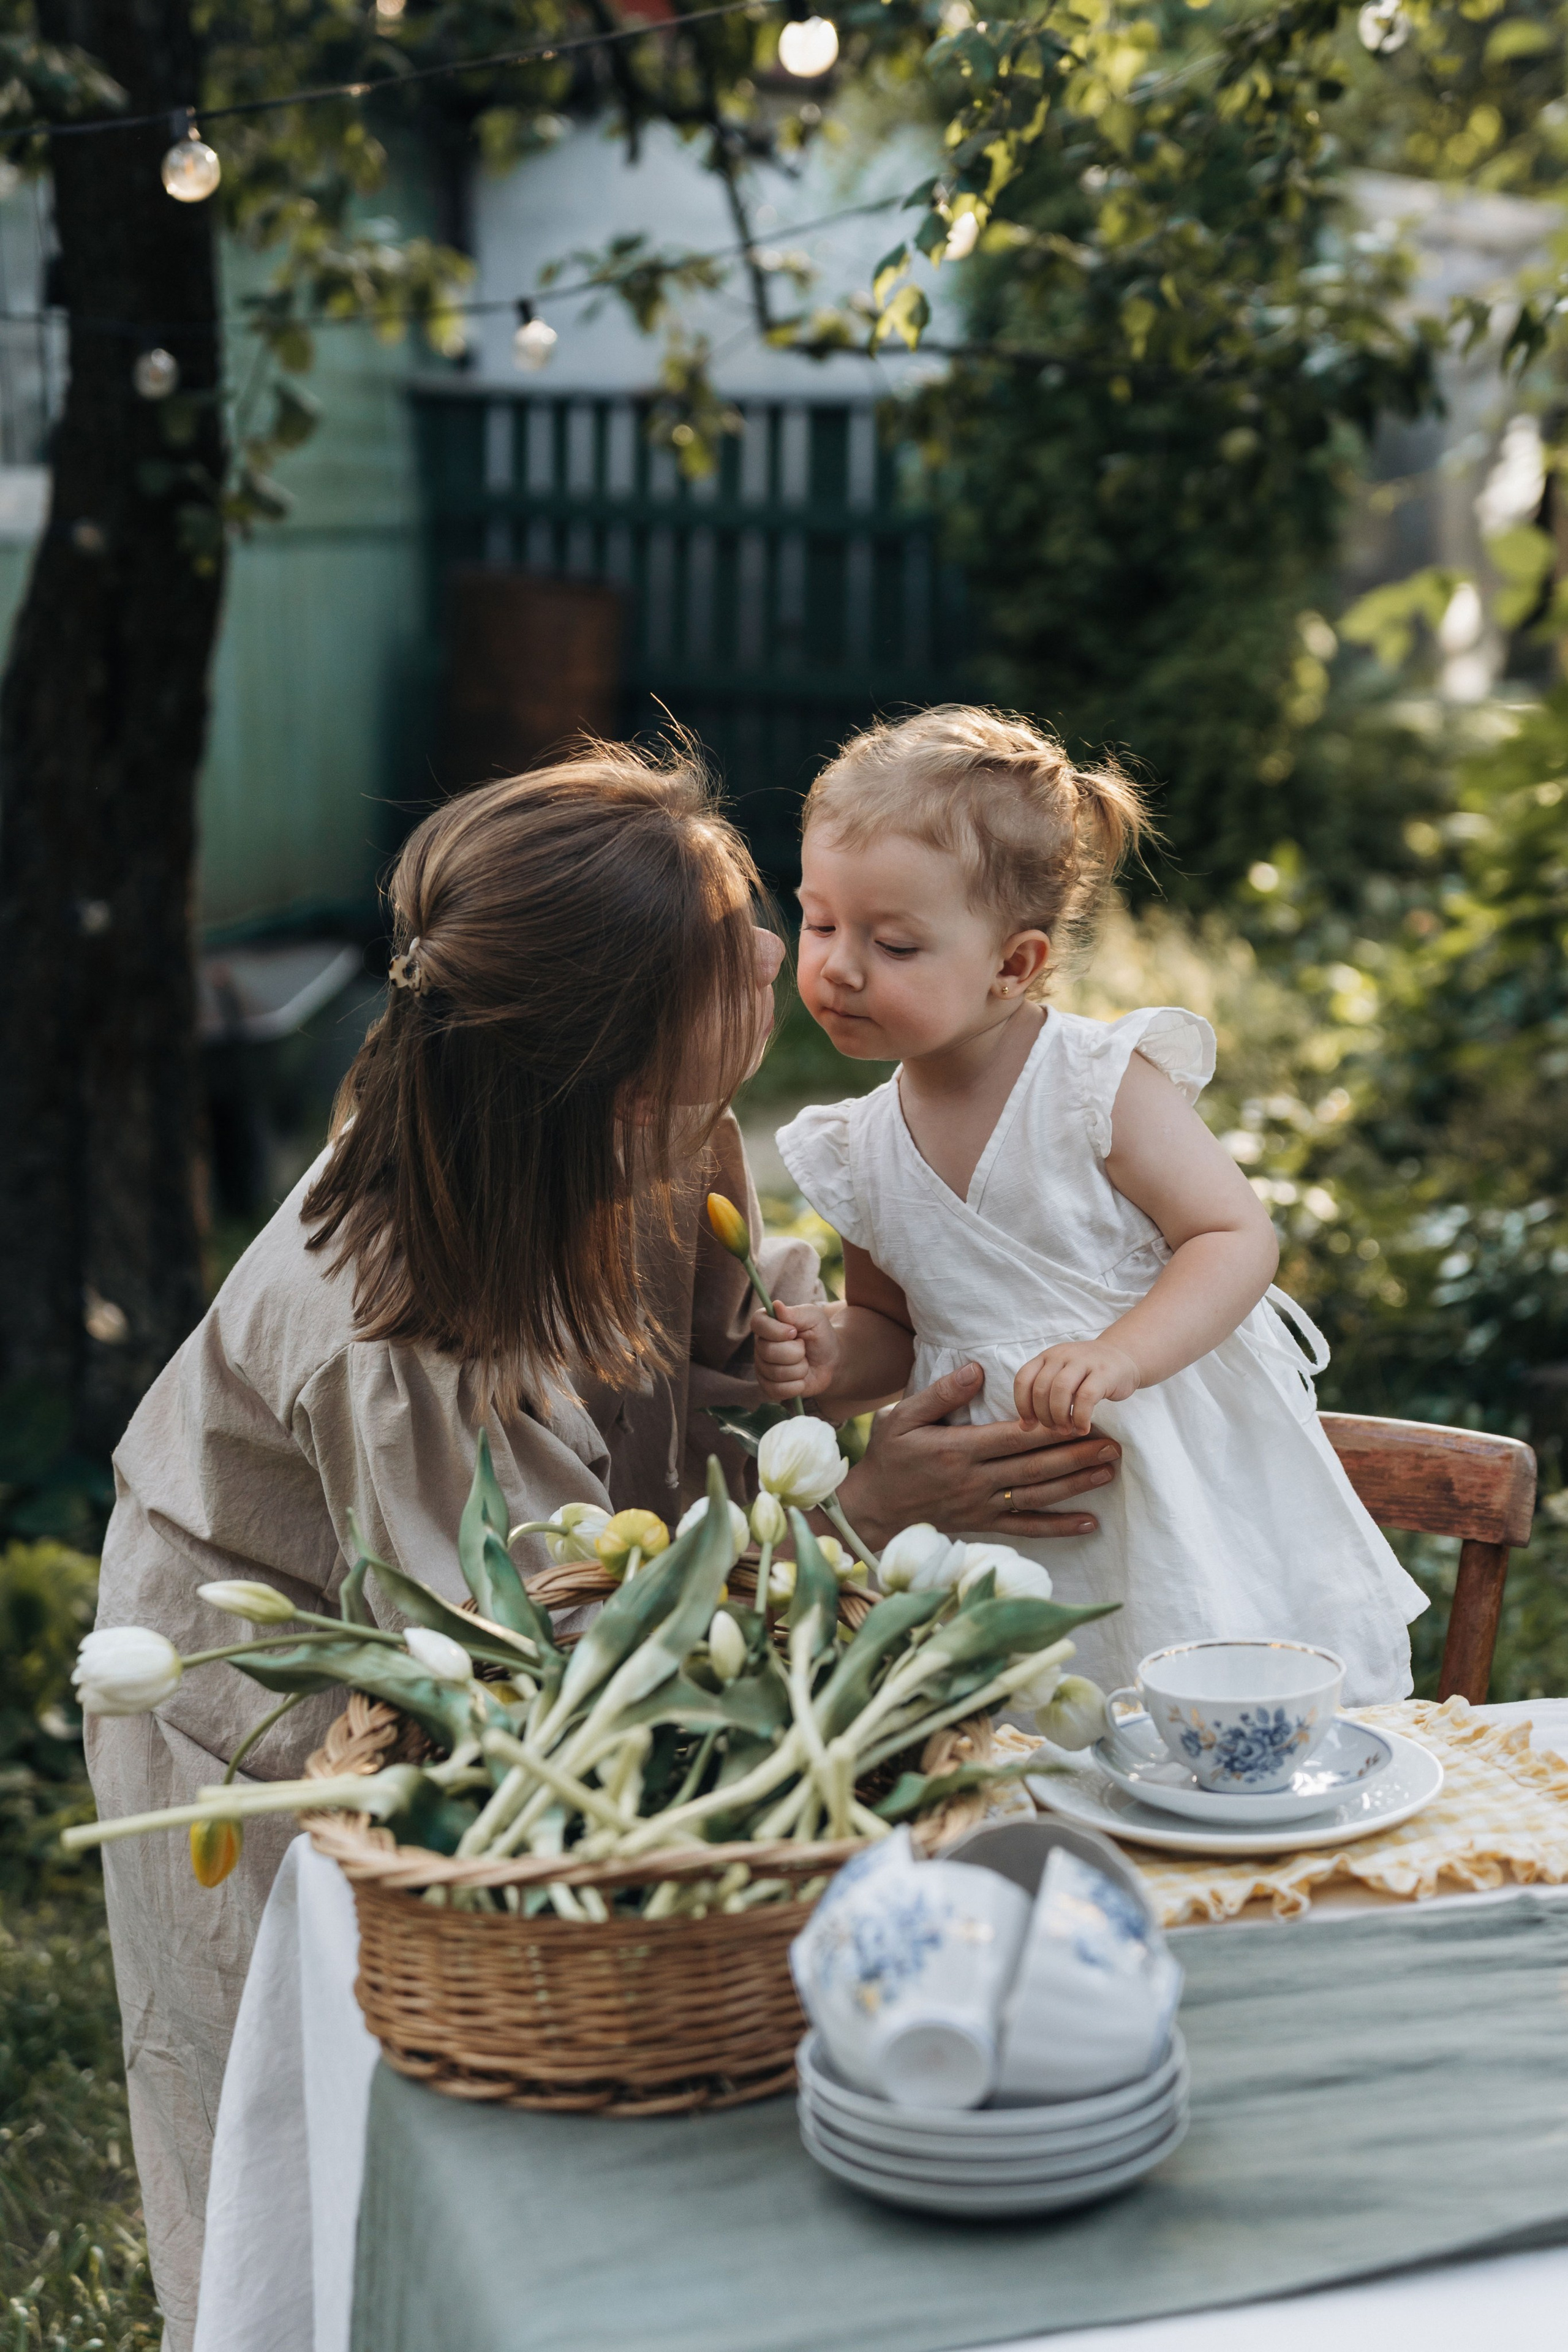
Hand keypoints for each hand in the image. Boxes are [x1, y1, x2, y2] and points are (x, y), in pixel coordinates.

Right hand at [750, 1301, 841, 1402]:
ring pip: (775, 1372)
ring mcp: (762, 1367)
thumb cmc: (820, 1336)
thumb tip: (776, 1305)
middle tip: (804, 1349)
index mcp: (768, 1324)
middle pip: (768, 1351)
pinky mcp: (769, 1387)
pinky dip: (796, 1386)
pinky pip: (777, 1390)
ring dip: (799, 1369)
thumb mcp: (815, 1318)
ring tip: (805, 1363)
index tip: (794, 1332)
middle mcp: (760, 1345)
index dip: (775, 1330)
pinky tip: (801, 1380)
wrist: (831, 1362)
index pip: (757, 1323)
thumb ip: (796, 1313)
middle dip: (796, 1352)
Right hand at [834, 1362, 1120, 1550]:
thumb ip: (940, 1394)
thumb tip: (976, 1369)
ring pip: (1037, 1496)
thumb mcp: (901, 1417)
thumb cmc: (886, 1458)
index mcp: (958, 1450)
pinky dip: (1059, 1527)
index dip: (1051, 1429)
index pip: (1014, 1438)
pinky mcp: (983, 1525)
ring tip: (1108, 1472)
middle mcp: (975, 1481)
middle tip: (1113, 1445)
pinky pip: (1026, 1529)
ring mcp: (981, 1506)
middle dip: (1076, 1456)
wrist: (872, 1510)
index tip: (1082, 1418)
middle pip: (1035, 1468)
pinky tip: (1089, 1522)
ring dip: (1075, 1485)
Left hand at [1014, 1340, 1139, 1434]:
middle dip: (1043, 1415)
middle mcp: (1062, 1355)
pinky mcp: (1104, 1373)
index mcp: (1047, 1356)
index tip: (1030, 1424)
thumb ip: (1041, 1399)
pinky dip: (1080, 1418)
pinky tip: (1082, 1428)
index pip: (1023, 1379)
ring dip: (1059, 1416)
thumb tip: (1023, 1427)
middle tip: (1054, 1428)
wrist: (1123, 1358)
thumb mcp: (1061, 1379)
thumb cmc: (1087, 1375)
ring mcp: (1084, 1361)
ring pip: (1060, 1390)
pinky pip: (1086, 1398)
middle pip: (1041, 1388)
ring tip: (1066, 1429)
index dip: (1022, 1405)